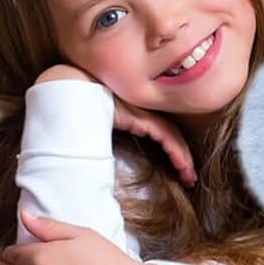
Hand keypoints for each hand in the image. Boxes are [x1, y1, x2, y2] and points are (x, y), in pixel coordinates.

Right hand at [31, 62, 194, 183]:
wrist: (74, 87)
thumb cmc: (81, 106)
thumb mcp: (98, 126)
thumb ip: (104, 139)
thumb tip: (99, 165)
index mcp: (135, 113)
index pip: (162, 132)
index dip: (173, 150)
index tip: (180, 169)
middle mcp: (143, 112)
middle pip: (170, 135)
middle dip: (182, 157)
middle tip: (189, 177)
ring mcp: (145, 113)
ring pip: (172, 137)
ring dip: (182, 158)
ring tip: (189, 176)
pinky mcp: (143, 117)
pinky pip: (166, 135)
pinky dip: (176, 150)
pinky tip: (182, 164)